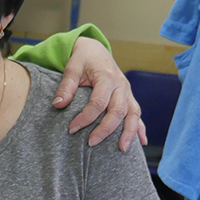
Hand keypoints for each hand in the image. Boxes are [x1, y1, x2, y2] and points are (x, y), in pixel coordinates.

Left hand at [53, 36, 146, 150]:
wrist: (95, 50)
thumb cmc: (83, 59)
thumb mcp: (72, 68)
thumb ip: (66, 86)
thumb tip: (58, 104)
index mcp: (106, 77)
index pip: (98, 102)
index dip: (85, 117)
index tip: (72, 129)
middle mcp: (121, 85)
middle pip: (118, 111)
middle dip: (106, 129)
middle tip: (91, 143)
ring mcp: (127, 92)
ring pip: (133, 114)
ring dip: (129, 132)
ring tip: (122, 149)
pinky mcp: (129, 97)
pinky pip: (137, 113)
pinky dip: (140, 128)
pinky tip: (142, 142)